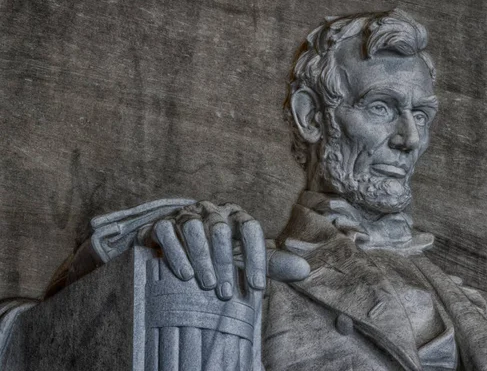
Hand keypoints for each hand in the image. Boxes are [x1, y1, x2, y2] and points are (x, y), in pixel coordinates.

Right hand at [146, 201, 308, 369]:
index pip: (251, 228)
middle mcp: (212, 211)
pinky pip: (168, 232)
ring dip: (202, 258)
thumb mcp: (245, 258)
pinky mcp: (162, 224)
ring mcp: (186, 215)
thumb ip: (273, 264)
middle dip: (226, 263)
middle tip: (227, 293)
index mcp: (235, 216)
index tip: (256, 286)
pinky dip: (176, 253)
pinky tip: (185, 274)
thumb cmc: (219, 253)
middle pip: (221, 230)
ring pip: (194, 228)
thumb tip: (306, 271)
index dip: (256, 257)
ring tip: (207, 285)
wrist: (178, 243)